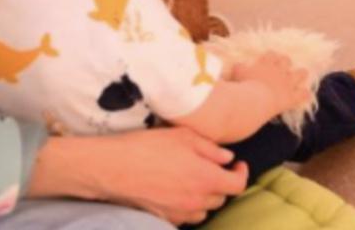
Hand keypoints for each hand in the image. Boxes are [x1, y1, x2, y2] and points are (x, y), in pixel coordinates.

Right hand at [28, 127, 248, 224]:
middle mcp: (196, 200)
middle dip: (223, 183)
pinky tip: (178, 191)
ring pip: (204, 210)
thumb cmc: (149, 147)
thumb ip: (211, 149)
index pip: (238, 185)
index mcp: (206, 179)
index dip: (241, 174)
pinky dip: (189, 206)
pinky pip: (185, 216)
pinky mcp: (163, 218)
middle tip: (215, 168)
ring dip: (206, 197)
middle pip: (222, 198)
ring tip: (197, 179)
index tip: (237, 164)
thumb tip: (227, 158)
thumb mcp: (185, 137)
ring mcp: (179, 213)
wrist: (112, 168)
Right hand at [229, 52, 309, 114]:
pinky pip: (303, 94)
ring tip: (303, 74)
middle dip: (286, 62)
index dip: (271, 57)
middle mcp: (279, 70)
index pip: (271, 54)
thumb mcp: (238, 72)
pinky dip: (305, 94)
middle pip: (287, 60)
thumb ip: (239, 67)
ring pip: (301, 73)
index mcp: (266, 63)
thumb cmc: (244, 85)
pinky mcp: (292, 97)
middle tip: (284, 66)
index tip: (270, 59)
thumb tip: (238, 65)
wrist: (255, 99)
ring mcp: (287, 83)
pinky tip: (306, 95)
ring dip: (301, 74)